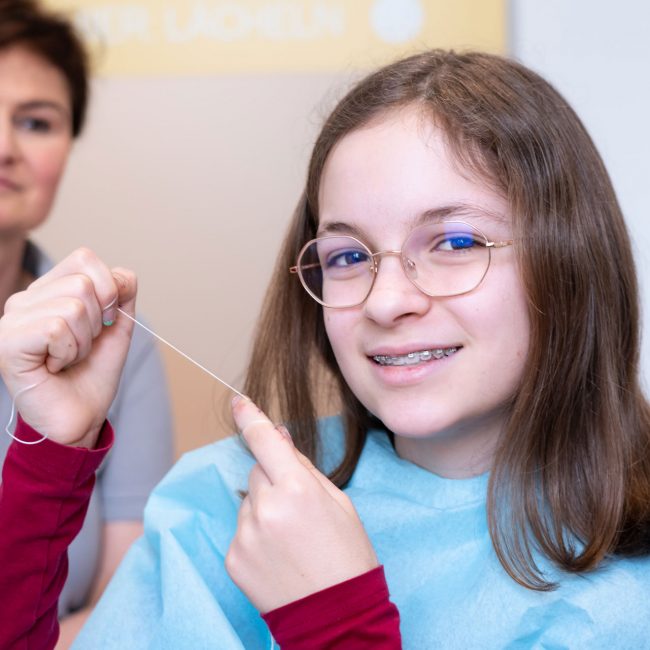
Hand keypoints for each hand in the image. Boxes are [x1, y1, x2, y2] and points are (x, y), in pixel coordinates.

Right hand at [0, 248, 136, 446]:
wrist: (80, 416)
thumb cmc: (92, 372)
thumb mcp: (117, 326)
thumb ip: (123, 293)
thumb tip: (122, 275)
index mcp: (49, 289)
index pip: (85, 259)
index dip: (109, 290)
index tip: (104, 322)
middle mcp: (26, 299)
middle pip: (83, 282)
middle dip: (98, 321)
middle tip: (82, 346)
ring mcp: (12, 319)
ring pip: (73, 306)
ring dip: (84, 341)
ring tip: (68, 357)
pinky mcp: (8, 342)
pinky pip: (57, 328)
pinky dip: (69, 351)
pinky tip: (55, 366)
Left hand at [225, 397, 377, 612]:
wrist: (337, 618)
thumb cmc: (347, 554)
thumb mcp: (338, 502)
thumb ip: (303, 466)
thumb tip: (278, 436)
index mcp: (297, 488)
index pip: (265, 441)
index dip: (250, 418)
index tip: (239, 402)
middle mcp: (266, 507)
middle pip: (257, 472)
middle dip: (272, 478)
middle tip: (298, 506)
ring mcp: (246, 534)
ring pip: (248, 501)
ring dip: (263, 507)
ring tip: (290, 537)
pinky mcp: (233, 557)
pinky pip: (241, 529)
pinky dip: (255, 534)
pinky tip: (277, 554)